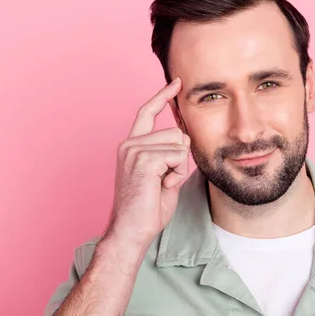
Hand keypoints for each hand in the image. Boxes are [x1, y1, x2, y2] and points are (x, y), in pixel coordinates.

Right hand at [105, 77, 189, 246]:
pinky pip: (178, 156)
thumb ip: (171, 154)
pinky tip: (161, 186)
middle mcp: (130, 143)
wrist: (131, 232)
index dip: (163, 96)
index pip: (148, 111)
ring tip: (161, 184)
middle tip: (165, 181)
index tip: (177, 83)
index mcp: (132, 145)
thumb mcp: (163, 175)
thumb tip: (184, 136)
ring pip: (180, 143)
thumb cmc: (148, 209)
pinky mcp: (143, 158)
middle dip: (181, 157)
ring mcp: (134, 149)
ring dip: (179, 167)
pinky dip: (177, 174)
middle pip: (177, 132)